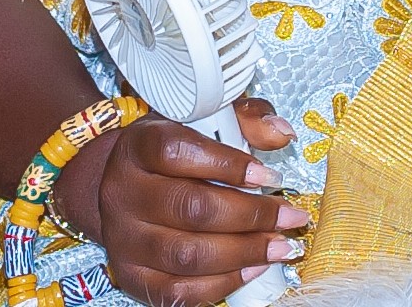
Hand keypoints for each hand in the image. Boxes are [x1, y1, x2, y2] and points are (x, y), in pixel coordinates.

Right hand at [58, 103, 305, 306]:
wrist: (122, 189)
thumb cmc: (169, 157)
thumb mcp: (200, 124)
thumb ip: (243, 121)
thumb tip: (281, 133)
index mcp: (137, 147)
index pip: (177, 152)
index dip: (227, 164)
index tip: (268, 176)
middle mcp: (123, 193)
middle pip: (190, 208)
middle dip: (251, 216)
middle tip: (289, 217)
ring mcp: (124, 239)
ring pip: (188, 255)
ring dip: (245, 253)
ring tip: (280, 246)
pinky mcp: (131, 276)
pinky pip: (180, 292)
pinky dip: (224, 283)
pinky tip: (253, 268)